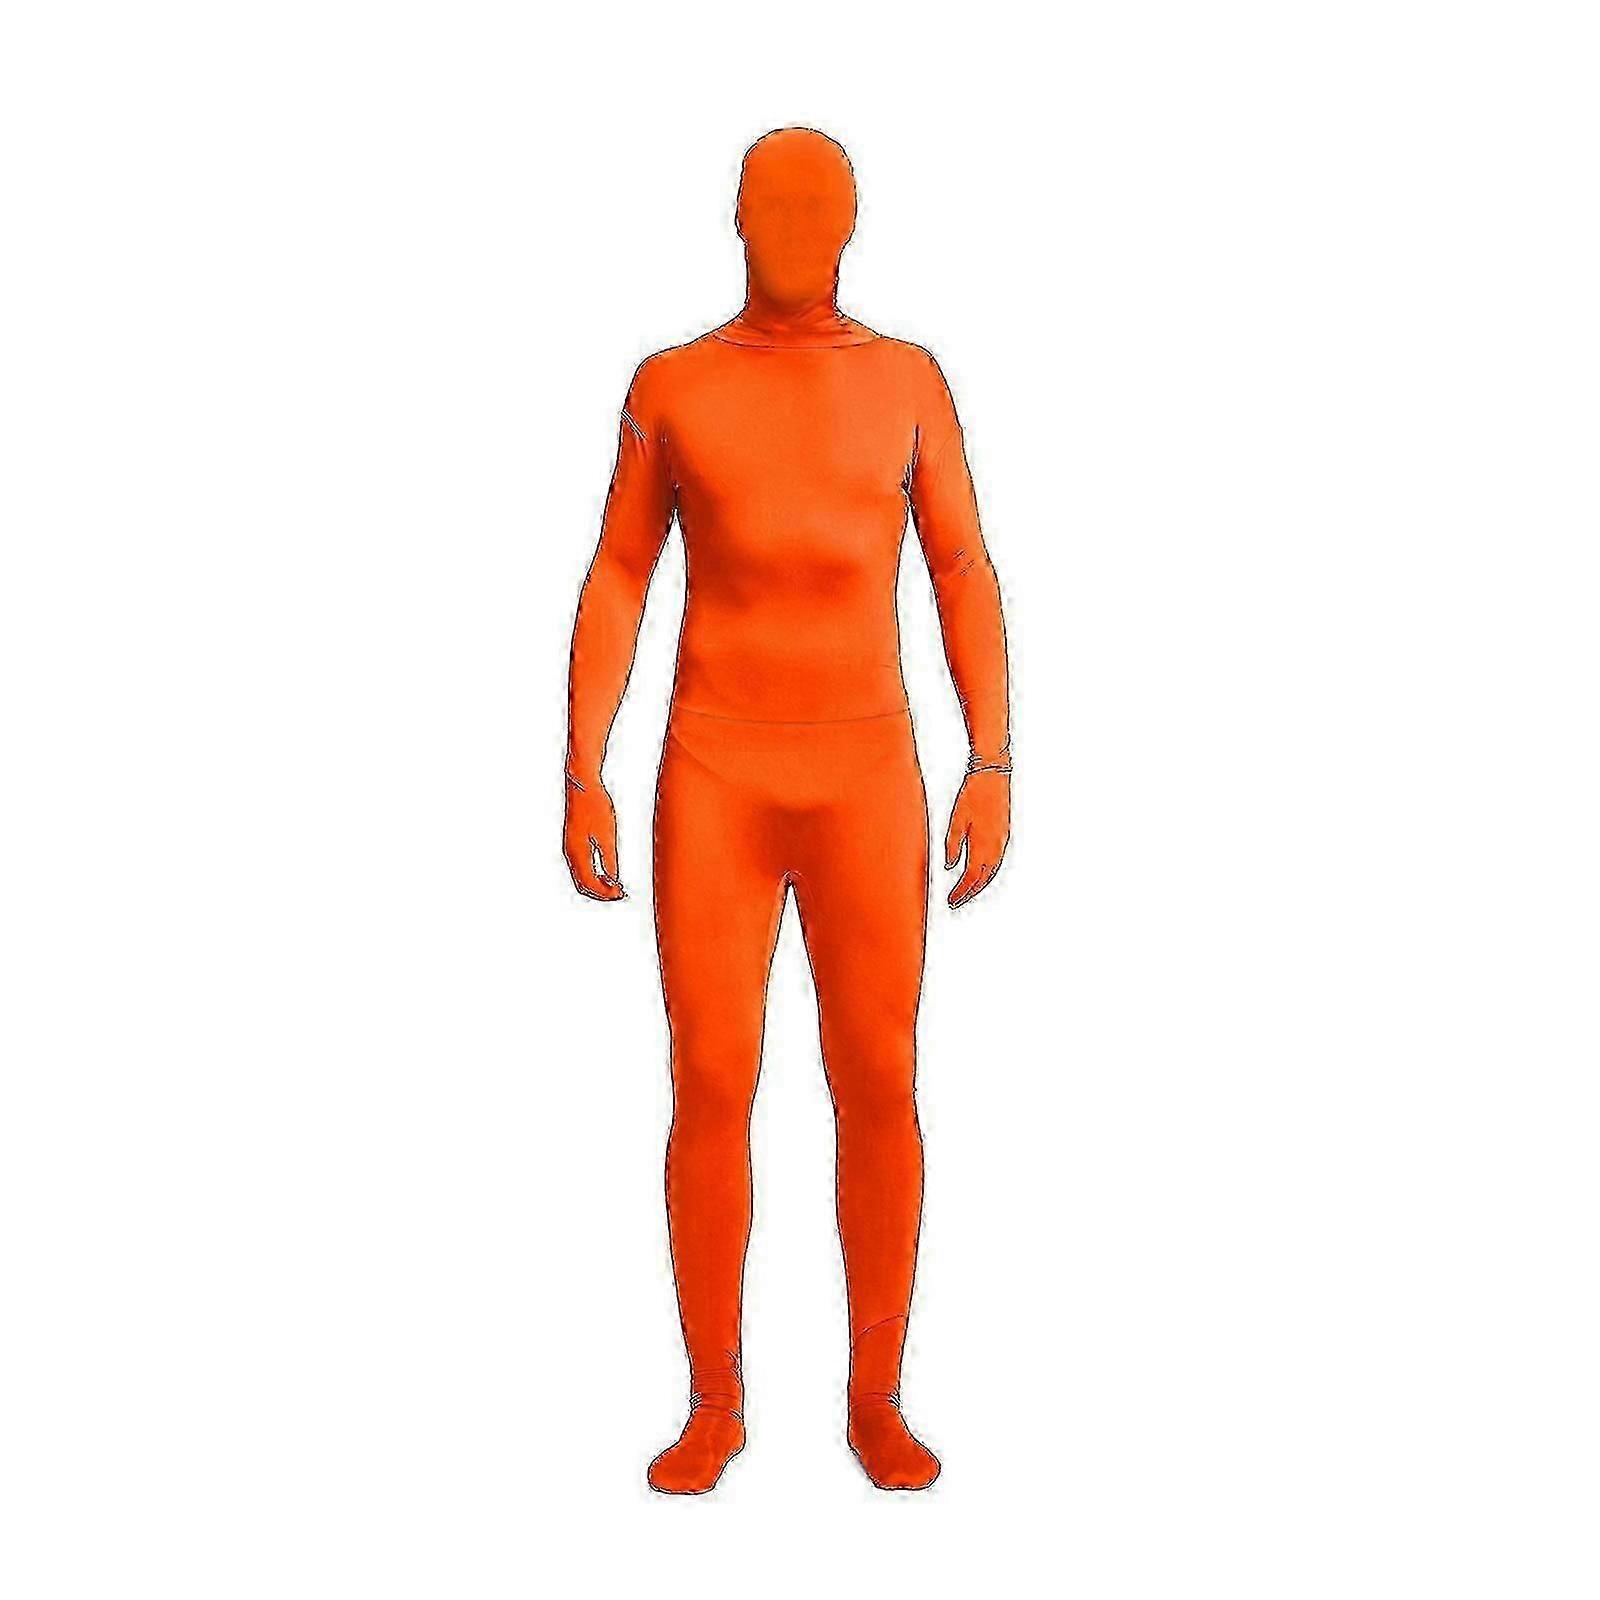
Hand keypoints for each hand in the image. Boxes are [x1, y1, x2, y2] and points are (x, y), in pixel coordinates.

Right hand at [563, 775, 625, 900]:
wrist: (583, 785)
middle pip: (583, 884)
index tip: (622, 894)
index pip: (589, 884)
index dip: (606, 893)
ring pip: (582, 877)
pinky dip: (595, 875)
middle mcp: (571, 853)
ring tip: (617, 886)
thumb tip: (613, 881)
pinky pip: (582, 867)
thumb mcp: (607, 835)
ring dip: (598, 885)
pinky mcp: (574, 842)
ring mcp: (571, 848)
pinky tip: (609, 873)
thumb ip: (609, 860)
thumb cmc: (595, 806)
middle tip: (621, 894)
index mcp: (577, 853)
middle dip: (601, 893)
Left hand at [943, 769, 1009, 907]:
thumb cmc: (972, 794)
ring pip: (992, 871)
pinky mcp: (1004, 834)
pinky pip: (996, 861)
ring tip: (966, 892)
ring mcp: (1002, 841)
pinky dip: (987, 873)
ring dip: (979, 884)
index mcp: (983, 844)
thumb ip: (953, 845)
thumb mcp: (956, 820)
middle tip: (956, 902)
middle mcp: (996, 846)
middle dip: (969, 892)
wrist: (993, 775)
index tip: (951, 901)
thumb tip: (949, 866)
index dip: (961, 892)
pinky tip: (979, 873)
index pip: (971, 877)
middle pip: (983, 878)